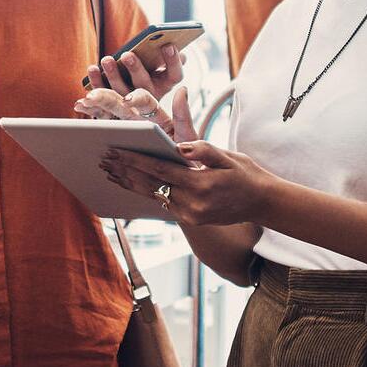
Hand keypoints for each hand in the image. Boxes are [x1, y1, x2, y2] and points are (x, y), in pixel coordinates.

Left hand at [84, 39, 187, 101]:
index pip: (175, 75)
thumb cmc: (146, 75)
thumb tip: (173, 44)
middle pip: (145, 85)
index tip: (168, 45)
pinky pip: (103, 95)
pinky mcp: (112, 108)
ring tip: (106, 59)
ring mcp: (131, 106)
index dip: (173, 61)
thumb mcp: (159, 69)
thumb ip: (166, 59)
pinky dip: (97, 82)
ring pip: (122, 91)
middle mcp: (150, 97)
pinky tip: (92, 69)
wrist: (132, 109)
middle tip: (127, 54)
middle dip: (136, 69)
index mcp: (164, 85)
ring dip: (113, 75)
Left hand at [102, 140, 274, 226]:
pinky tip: (131, 183)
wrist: (262, 203)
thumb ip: (203, 150)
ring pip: (152, 196)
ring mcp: (190, 215)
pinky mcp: (190, 219)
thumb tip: (180, 147)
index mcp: (200, 185)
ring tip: (110, 171)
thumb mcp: (229, 157)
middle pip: (150, 185)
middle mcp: (192, 204)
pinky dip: (144, 192)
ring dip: (130, 183)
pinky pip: (161, 203)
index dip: (135, 160)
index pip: (160, 170)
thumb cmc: (246, 174)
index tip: (116, 151)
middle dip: (125, 171)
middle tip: (104, 159)